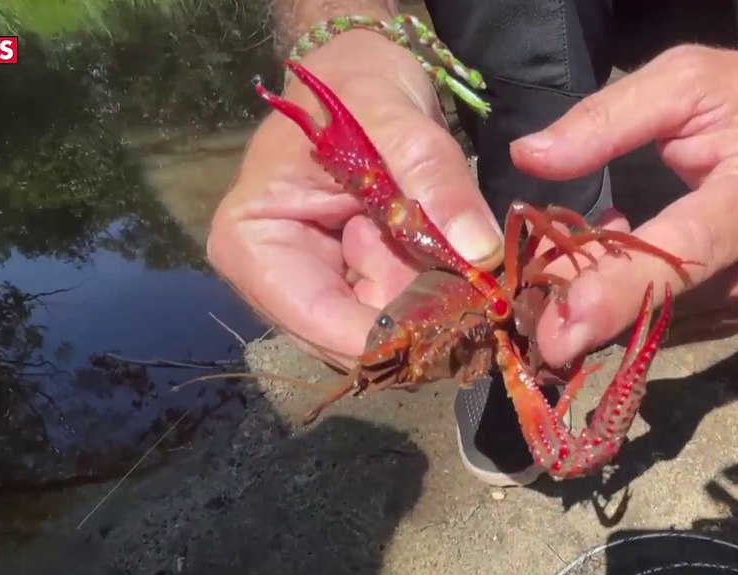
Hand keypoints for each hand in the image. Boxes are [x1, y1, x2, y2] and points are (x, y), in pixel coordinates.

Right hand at [207, 31, 501, 366]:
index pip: (318, 320)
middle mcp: (272, 281)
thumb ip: (436, 183)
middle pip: (350, 339)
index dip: (389, 336)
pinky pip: (397, 315)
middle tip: (485, 302)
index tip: (459, 330)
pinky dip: (435, 301)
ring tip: (476, 279)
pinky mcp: (349, 290)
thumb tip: (481, 253)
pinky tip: (465, 276)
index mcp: (252, 242)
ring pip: (381, 335)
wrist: (361, 73)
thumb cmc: (358, 86)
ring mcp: (312, 289)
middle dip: (418, 325)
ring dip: (433, 314)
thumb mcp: (398, 120)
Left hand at [511, 44, 737, 366]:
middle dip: (576, 300)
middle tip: (523, 278)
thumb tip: (530, 156)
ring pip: (645, 324)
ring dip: (588, 300)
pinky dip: (614, 303)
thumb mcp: (690, 80)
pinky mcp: (730, 323)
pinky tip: (606, 255)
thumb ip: (608, 118)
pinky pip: (655, 326)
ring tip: (564, 250)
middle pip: (653, 304)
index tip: (563, 326)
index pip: (684, 253)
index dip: (620, 290)